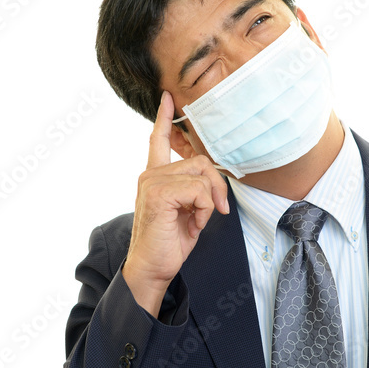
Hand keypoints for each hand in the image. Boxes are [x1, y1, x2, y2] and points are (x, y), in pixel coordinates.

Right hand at [122, 91, 229, 315]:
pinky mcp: (158, 194)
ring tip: (198, 221)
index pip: (158, 140)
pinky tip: (193, 224)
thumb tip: (213, 179)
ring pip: (202, 176)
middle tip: (218, 210)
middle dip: (217, 187)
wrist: (152, 269)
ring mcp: (152, 182)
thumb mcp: (187, 211)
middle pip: (201, 161)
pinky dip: (204, 209)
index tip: (168, 98)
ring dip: (210, 201)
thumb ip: (194, 190)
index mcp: (155, 176)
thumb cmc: (168, 243)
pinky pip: (198, 190)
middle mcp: (150, 175)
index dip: (164, 118)